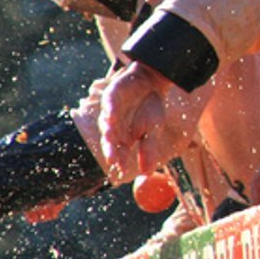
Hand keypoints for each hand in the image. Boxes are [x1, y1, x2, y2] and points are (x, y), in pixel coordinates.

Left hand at [97, 61, 196, 181]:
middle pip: (109, 141)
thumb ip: (148, 150)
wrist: (151, 84)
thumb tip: (147, 174)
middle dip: (110, 149)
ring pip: (106, 124)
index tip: (122, 170)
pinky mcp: (110, 97)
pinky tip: (113, 115)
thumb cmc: (151, 109)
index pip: (120, 153)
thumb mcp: (153, 131)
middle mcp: (114, 128)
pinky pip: (109, 104)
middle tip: (113, 158)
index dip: (120, 161)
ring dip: (108, 130)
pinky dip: (110, 109)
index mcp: (124, 138)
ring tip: (110, 137)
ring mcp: (111, 112)